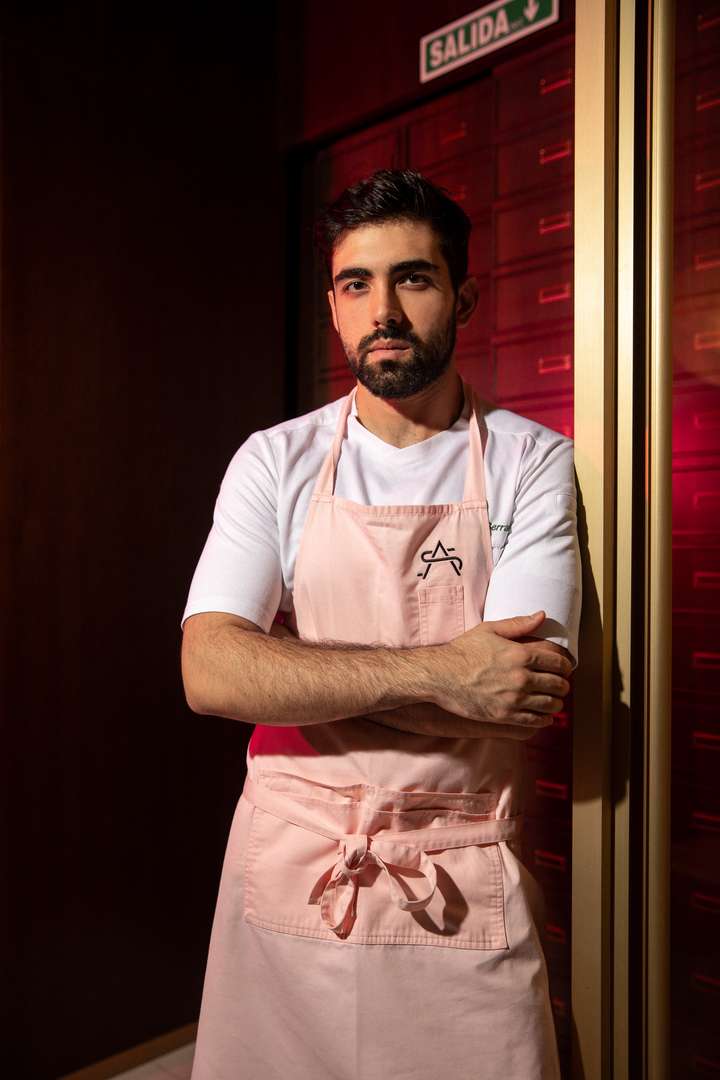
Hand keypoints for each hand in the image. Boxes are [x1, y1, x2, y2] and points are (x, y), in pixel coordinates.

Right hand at [428, 611, 571, 727]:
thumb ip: (519, 624)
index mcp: (520, 655)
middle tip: (559, 685)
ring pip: (551, 705)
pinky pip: (535, 721)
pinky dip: (545, 719)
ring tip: (553, 700)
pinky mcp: (504, 716)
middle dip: (563, 685)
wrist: (440, 675)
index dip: (566, 667)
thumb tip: (542, 615)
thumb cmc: (463, 651)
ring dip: (556, 703)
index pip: (558, 663)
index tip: (564, 669)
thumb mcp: (489, 629)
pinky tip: (544, 715)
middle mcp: (521, 678)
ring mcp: (513, 699)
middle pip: (558, 685)